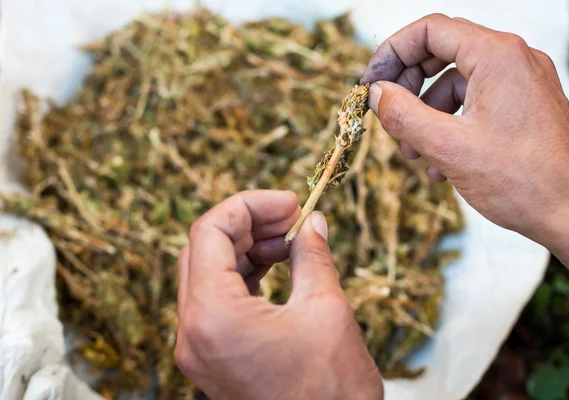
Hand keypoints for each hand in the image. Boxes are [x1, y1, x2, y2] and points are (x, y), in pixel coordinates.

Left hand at [175, 190, 382, 399]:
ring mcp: (199, 349)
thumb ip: (312, 255)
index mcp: (212, 315)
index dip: (249, 205)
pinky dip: (244, 277)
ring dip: (246, 248)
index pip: (209, 231)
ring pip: (208, 274)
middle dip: (247, 224)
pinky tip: (277, 266)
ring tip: (289, 240)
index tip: (289, 202)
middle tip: (291, 217)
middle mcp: (193, 333)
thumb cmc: (331, 392)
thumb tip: (312, 224)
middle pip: (203, 250)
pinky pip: (218, 301)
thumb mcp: (326, 309)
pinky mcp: (213, 359)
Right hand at [361, 14, 568, 288]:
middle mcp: (513, 59)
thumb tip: (376, 94)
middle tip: (386, 116)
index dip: (391, 53)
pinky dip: (449, 125)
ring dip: (425, 114)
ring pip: (454, 83)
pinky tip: (439, 164)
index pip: (429, 31)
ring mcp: (521, 81)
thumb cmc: (521, 181)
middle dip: (407, 86)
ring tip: (412, 153)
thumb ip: (402, 115)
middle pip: (441, 53)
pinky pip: (474, 103)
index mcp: (497, 56)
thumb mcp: (447, 147)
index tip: (370, 83)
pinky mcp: (523, 104)